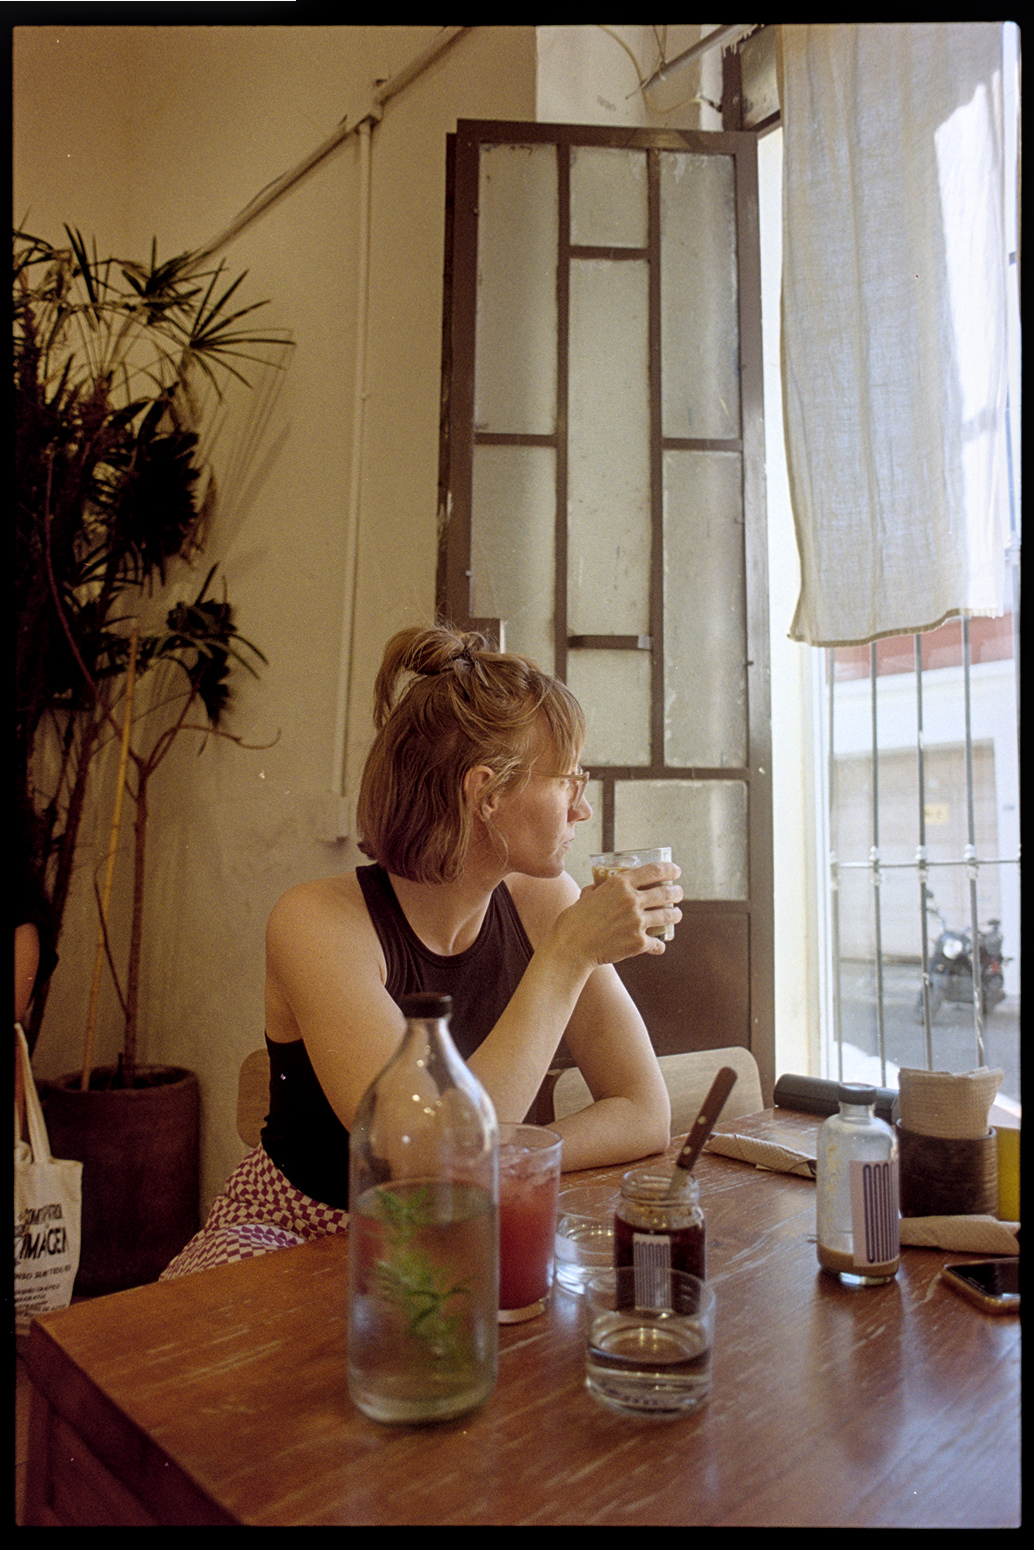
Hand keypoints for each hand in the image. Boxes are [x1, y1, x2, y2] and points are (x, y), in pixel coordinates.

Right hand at [560, 862, 682, 965]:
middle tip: (678, 893)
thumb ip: (597, 890)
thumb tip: (598, 888)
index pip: (654, 870)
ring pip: (668, 916)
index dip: (670, 869)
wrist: (571, 947)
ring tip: (676, 915)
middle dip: (677, 892)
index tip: (676, 871)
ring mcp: (637, 922)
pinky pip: (657, 943)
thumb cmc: (574, 921)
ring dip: (675, 915)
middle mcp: (632, 900)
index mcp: (620, 884)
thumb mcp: (586, 896)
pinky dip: (659, 945)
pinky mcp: (638, 943)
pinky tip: (658, 946)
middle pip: (666, 893)